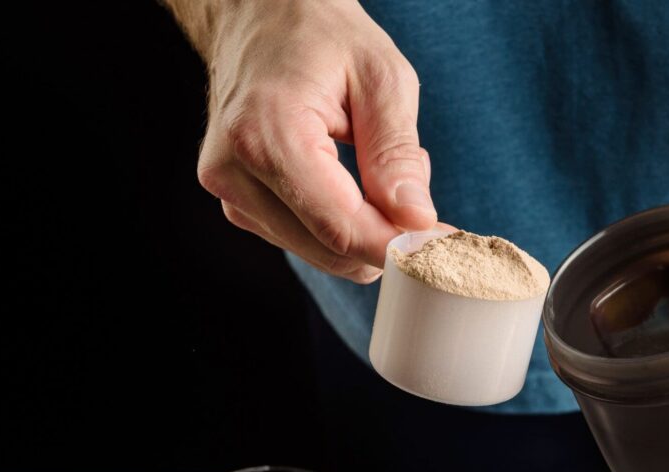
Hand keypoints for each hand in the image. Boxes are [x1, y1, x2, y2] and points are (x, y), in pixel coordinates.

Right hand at [195, 0, 435, 282]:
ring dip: (363, 229)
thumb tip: (415, 220)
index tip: (439, 243)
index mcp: (266, 133)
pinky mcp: (236, 200)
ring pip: (319, 252)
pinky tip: (350, 182)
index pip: (341, 227)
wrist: (259, 12)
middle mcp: (234, 170)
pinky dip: (339, 225)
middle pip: (330, 249)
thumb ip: (397, 154)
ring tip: (376, 171)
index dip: (397, 245)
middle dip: (384, 236)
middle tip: (417, 196)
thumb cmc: (321, 33)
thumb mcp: (382, 78)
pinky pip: (302, 239)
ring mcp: (229, 190)